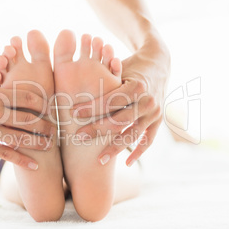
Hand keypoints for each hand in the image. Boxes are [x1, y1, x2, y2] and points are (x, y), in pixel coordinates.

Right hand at [0, 86, 54, 169]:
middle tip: (57, 130)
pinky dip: (23, 160)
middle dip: (47, 126)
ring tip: (51, 145)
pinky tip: (35, 164)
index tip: (52, 109)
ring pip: (21, 138)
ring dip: (40, 143)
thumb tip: (28, 96)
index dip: (45, 104)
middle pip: (29, 119)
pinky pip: (6, 154)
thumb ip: (2, 94)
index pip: (28, 97)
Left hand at [73, 41, 169, 166]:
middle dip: (98, 129)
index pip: (111, 100)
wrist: (158, 64)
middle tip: (79, 137)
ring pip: (133, 134)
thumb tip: (71, 84)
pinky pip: (148, 140)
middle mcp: (148, 101)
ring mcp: (154, 113)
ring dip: (115, 147)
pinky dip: (138, 152)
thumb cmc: (129, 66)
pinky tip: (126, 163)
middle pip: (120, 120)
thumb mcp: (118, 67)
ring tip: (99, 159)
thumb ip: (101, 77)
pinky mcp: (158, 121)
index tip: (72, 112)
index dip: (91, 107)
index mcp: (137, 86)